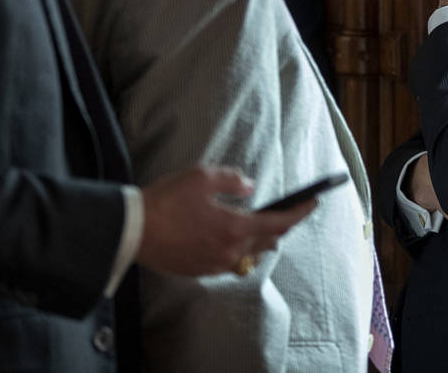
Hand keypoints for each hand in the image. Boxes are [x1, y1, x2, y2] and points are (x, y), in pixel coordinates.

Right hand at [136, 166, 315, 276]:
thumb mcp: (202, 177)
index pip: (279, 222)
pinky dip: (240, 248)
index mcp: (234, 228)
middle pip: (269, 241)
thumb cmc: (166, 200)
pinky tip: (233, 236)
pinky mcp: (201, 271)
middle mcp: (230, 252)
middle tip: (291, 210)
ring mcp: (215, 265)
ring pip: (251, 254)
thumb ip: (233, 181)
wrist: (133, 230)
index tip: (314, 202)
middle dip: (283, 225)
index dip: (300, 212)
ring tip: (264, 223)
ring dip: (262, 239)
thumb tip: (251, 188)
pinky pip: (231, 261)